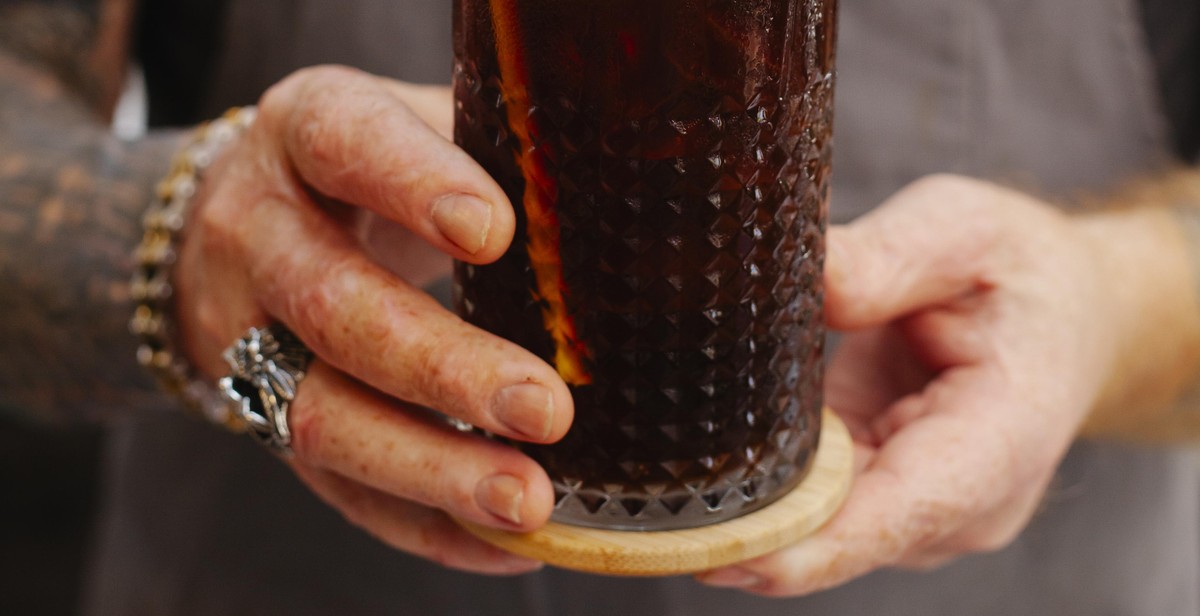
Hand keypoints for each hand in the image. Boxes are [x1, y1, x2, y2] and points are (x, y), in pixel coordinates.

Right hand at [173, 65, 572, 574]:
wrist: (234, 223)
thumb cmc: (365, 166)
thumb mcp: (410, 120)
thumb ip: (493, 143)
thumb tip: (632, 189)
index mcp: (302, 131)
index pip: (347, 144)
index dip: (413, 185)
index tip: (496, 231)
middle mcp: (260, 235)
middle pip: (336, 308)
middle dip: (441, 367)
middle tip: (544, 407)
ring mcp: (246, 337)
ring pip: (323, 415)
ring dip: (430, 469)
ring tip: (528, 501)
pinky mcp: (262, 419)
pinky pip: (337, 489)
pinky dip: (424, 525)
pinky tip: (507, 544)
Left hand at [698, 174, 1119, 595]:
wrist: (1063, 312)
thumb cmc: (1020, 272)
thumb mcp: (964, 229)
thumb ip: (890, 257)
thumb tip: (806, 282)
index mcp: (998, 440)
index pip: (898, 515)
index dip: (809, 547)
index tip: (726, 560)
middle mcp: (962, 502)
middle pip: (842, 538)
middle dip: (750, 533)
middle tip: (650, 517)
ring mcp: (921, 511)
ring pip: (818, 533)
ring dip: (749, 513)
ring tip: (667, 486)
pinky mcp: (882, 497)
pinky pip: (815, 509)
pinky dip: (763, 493)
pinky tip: (704, 468)